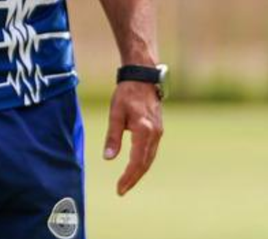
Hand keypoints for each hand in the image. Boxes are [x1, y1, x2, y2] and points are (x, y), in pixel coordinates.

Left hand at [103, 80, 162, 194]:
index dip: (129, 177)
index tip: (120, 188)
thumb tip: (108, 158)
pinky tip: (135, 167)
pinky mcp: (158, 130)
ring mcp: (159, 133)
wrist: (143, 78)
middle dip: (133, 178)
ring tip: (127, 182)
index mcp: (144, 130)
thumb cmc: (127, 93)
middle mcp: (155, 134)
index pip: (137, 161)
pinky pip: (151, 151)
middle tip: (121, 190)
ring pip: (149, 158)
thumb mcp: (115, 113)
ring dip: (139, 171)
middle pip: (145, 163)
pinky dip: (143, 161)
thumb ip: (112, 137)